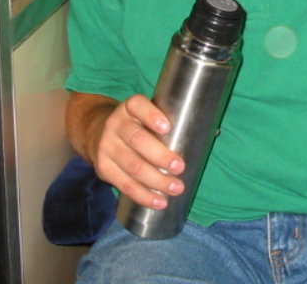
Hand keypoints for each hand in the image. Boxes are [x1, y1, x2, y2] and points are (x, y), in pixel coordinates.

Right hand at [93, 94, 185, 209]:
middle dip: (160, 156)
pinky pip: (124, 184)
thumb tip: (208, 134)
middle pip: (137, 140)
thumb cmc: (136, 125)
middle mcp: (115, 125)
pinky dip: (143, 195)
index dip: (151, 116)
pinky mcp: (103, 168)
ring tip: (176, 188)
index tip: (167, 127)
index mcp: (129, 108)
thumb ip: (165, 121)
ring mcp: (107, 146)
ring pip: (132, 165)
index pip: (138, 105)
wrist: (97, 133)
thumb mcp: (144, 114)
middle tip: (180, 167)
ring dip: (156, 180)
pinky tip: (159, 201)